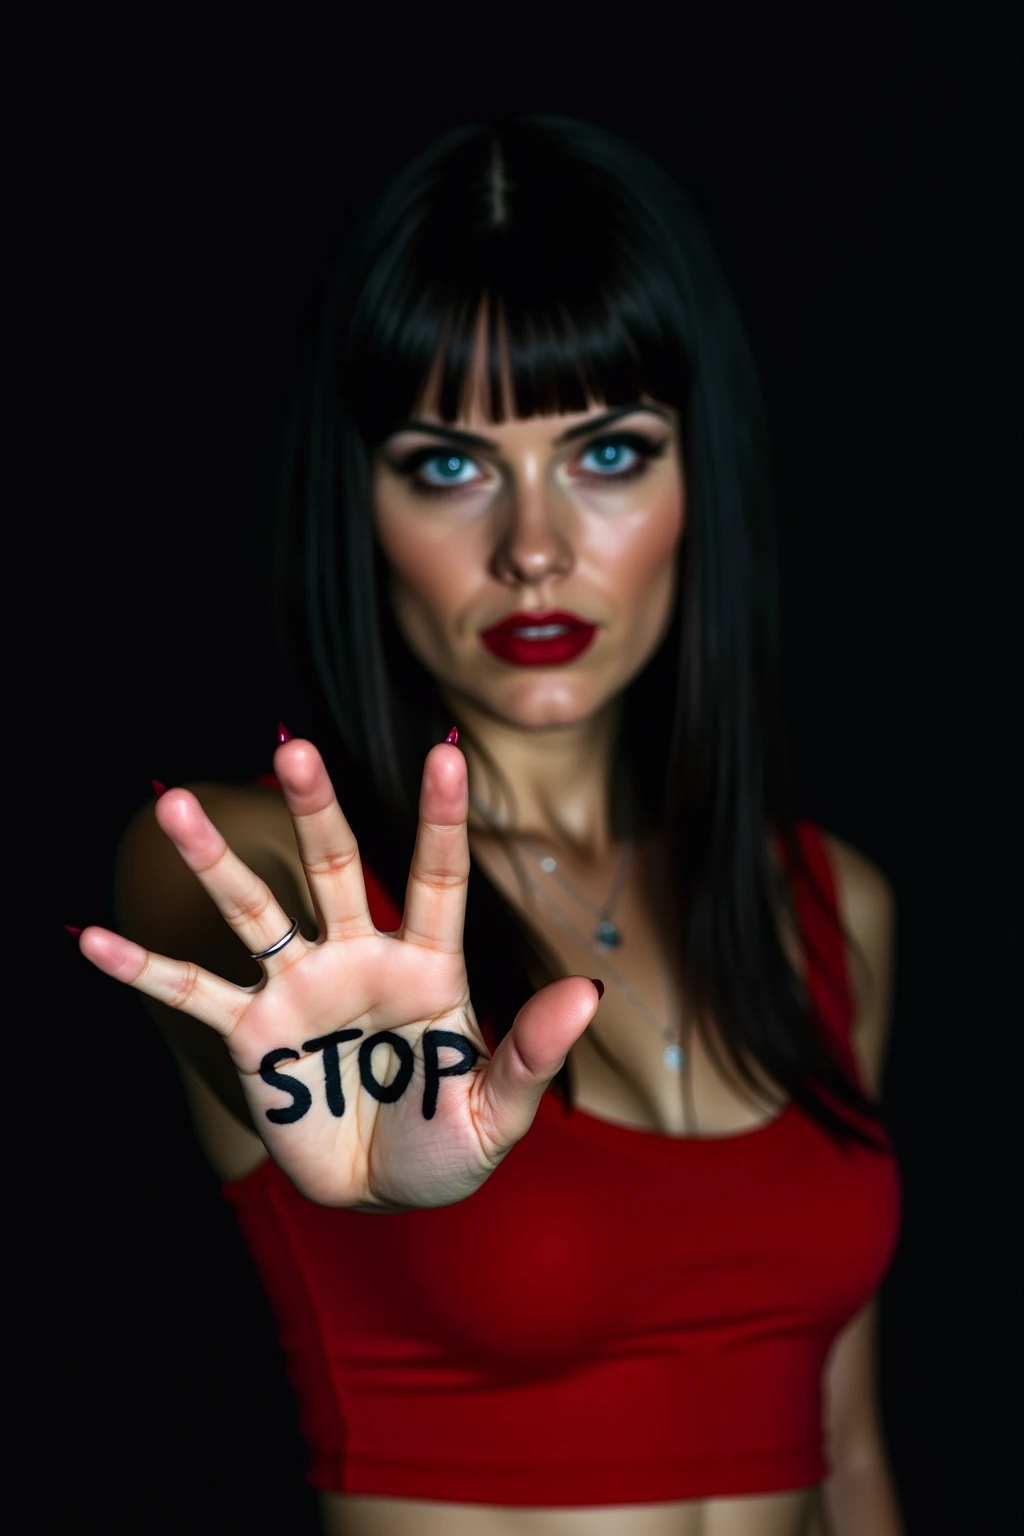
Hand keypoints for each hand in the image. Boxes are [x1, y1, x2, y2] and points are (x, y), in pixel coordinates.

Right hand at [77, 736, 600, 1207]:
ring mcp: (301, 989)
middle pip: (336, 869)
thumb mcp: (495, 1112)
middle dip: (317, 810)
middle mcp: (359, 958)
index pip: (437, 880)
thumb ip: (531, 1054)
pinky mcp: (253, 1033)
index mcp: (428, 968)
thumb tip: (586, 991)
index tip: (444, 752)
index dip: (439, 819)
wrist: (380, 1191)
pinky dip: (145, 971)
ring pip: (256, 910)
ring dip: (215, 862)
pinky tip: (91, 940)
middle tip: (294, 747)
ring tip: (174, 805)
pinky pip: (193, 994)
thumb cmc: (445, 1144)